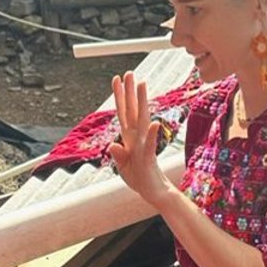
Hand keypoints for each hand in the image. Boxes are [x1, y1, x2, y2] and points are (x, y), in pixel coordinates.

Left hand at [105, 74, 173, 207]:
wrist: (154, 193)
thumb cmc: (140, 179)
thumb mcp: (123, 168)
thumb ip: (118, 155)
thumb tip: (112, 145)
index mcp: (129, 138)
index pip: (123, 113)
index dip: (119, 97)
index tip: (117, 80)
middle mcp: (137, 138)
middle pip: (132, 110)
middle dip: (130, 92)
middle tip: (130, 73)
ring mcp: (144, 145)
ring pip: (142, 120)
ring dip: (142, 102)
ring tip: (142, 85)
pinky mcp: (149, 158)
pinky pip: (150, 144)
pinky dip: (151, 134)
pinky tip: (153, 123)